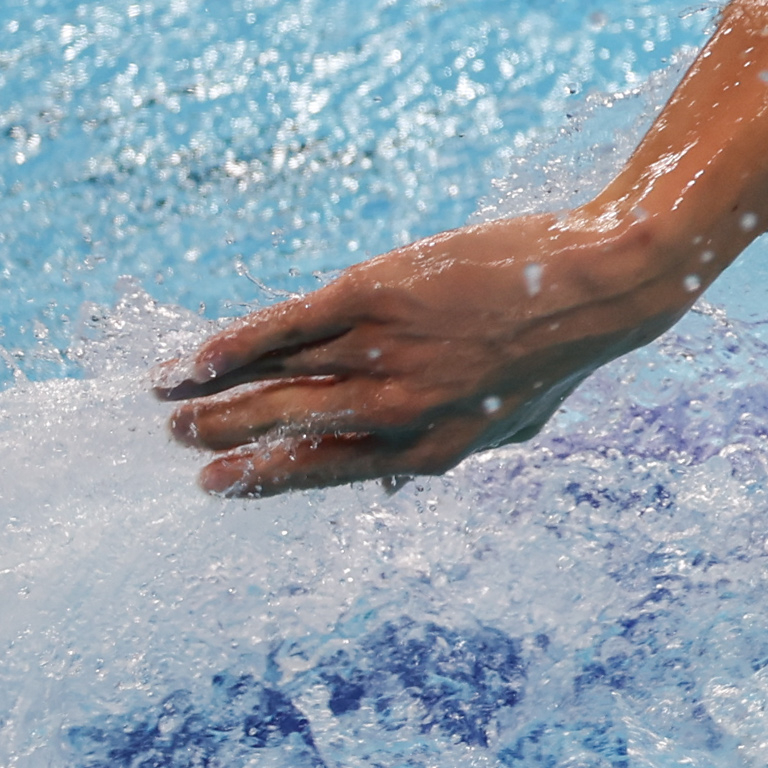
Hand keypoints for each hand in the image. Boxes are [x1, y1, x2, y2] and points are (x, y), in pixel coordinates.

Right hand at [153, 216, 695, 495]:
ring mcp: (383, 352)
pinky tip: (195, 358)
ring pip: (275, 382)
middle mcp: (398, 412)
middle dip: (223, 438)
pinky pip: (285, 329)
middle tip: (177, 442)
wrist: (602, 280)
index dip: (262, 478)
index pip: (322, 471)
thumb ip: (442, 455)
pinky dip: (233, 345)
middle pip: (286, 429)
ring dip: (211, 394)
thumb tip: (384, 487)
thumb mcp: (510, 425)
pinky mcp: (374, 295)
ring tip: (166, 399)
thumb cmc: (560, 349)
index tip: (214, 485)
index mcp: (429, 453)